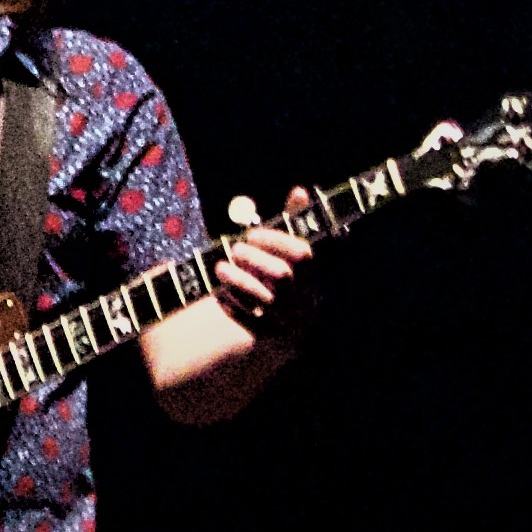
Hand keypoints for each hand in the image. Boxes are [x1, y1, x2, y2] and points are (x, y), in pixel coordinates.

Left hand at [214, 185, 320, 336]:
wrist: (274, 339)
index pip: (302, 255)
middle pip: (283, 275)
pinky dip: (233, 306)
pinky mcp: (271, 341)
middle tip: (234, 249)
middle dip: (254, 258)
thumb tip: (302, 190)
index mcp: (312, 278)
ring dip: (239, 280)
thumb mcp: (285, 256)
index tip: (251, 233)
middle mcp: (306, 302)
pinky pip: (252, 323)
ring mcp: (290, 323)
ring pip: (266, 299)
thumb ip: (292, 225)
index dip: (275, 240)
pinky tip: (219, 296)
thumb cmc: (277, 283)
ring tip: (219, 268)